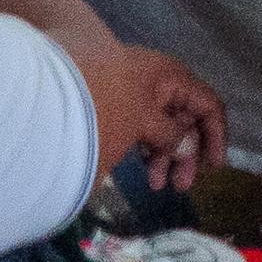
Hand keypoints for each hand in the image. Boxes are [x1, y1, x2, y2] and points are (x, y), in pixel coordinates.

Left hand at [89, 43, 229, 191]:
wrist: (46, 93)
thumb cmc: (103, 106)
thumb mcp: (143, 123)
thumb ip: (172, 137)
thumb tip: (188, 149)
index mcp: (170, 76)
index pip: (208, 104)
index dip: (216, 136)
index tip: (213, 168)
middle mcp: (156, 79)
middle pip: (185, 117)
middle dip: (187, 152)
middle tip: (181, 186)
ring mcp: (133, 91)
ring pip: (162, 124)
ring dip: (165, 154)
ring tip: (156, 185)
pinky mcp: (114, 104)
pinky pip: (141, 125)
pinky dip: (146, 146)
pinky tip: (141, 167)